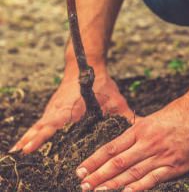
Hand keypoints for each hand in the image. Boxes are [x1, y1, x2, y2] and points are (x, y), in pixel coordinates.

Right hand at [10, 67, 134, 153]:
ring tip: (17, 151)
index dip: (42, 136)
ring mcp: (55, 107)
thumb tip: (142, 128)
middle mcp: (60, 108)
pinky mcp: (54, 107)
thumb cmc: (101, 82)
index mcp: (73, 108)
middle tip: (20, 154)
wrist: (85, 64)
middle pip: (43, 126)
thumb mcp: (115, 99)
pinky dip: (34, 131)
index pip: (55, 123)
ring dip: (29, 136)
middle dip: (31, 139)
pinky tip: (27, 142)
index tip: (29, 147)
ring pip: (40, 124)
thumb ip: (126, 116)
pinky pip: (42, 121)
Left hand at [76, 91, 188, 190]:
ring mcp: (162, 155)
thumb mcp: (154, 118)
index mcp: (140, 129)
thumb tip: (124, 141)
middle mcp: (147, 142)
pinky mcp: (176, 165)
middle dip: (98, 175)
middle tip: (82, 185)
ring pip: (132, 172)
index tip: (81, 169)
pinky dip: (139, 187)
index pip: (112, 147)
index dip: (95, 159)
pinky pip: (154, 178)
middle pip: (118, 161)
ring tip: (97, 191)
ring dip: (113, 184)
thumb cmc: (178, 112)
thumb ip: (139, 131)